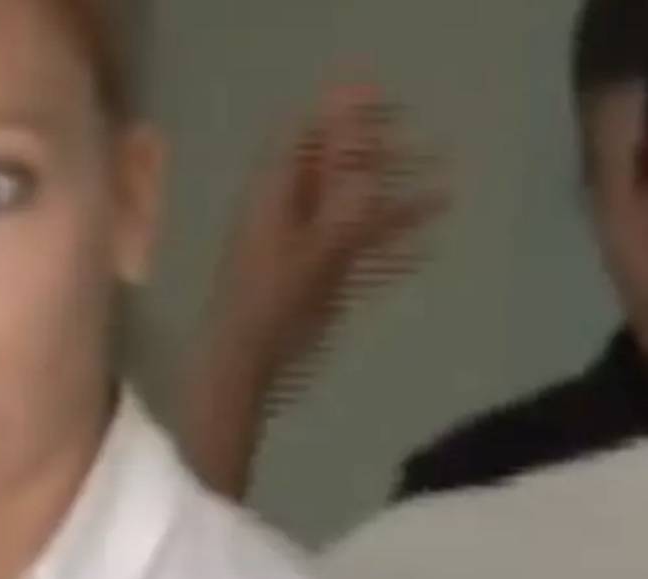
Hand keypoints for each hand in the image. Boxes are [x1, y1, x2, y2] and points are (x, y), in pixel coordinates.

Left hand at [200, 83, 446, 403]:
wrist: (243, 363)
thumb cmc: (272, 304)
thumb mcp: (315, 252)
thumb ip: (346, 209)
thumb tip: (373, 170)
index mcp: (275, 195)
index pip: (309, 137)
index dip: (344, 115)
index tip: (388, 103)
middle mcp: (287, 213)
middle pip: (337, 172)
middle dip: (383, 158)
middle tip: (434, 149)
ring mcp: (299, 246)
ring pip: (351, 213)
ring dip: (397, 202)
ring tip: (447, 196)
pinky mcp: (310, 278)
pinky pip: (352, 252)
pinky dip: (386, 246)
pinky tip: (424, 250)